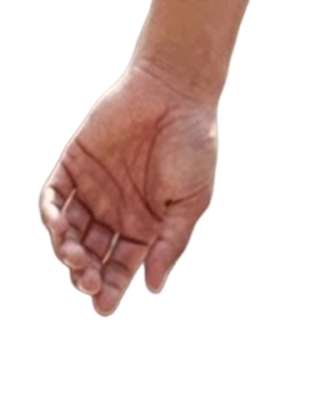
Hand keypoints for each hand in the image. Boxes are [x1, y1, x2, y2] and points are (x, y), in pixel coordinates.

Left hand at [38, 59, 217, 315]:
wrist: (176, 93)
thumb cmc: (193, 148)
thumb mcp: (189, 206)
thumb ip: (170, 245)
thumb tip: (152, 287)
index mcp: (145, 227)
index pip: (121, 267)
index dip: (111, 290)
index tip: (102, 309)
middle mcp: (116, 212)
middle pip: (92, 255)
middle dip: (86, 275)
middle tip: (87, 282)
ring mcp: (93, 188)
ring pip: (69, 231)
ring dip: (66, 250)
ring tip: (74, 259)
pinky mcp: (74, 161)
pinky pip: (52, 195)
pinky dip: (49, 214)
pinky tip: (57, 229)